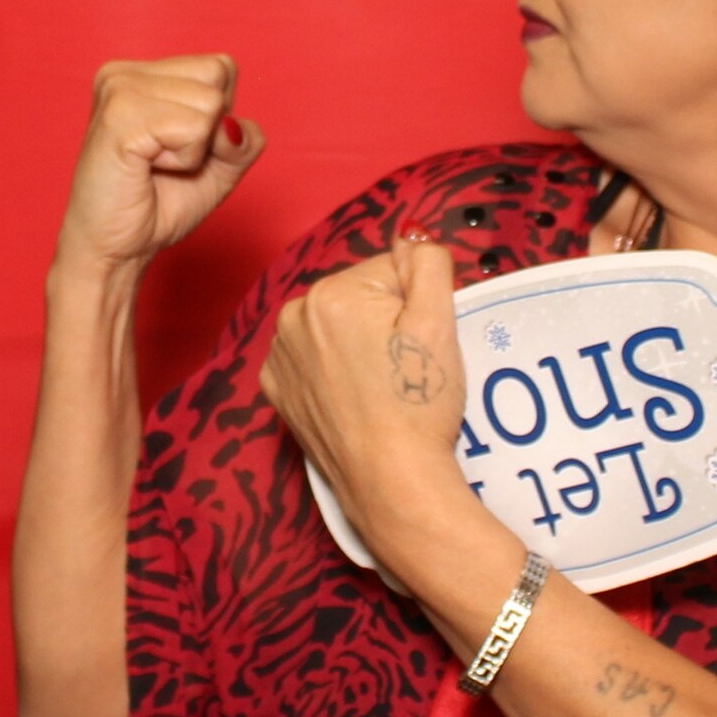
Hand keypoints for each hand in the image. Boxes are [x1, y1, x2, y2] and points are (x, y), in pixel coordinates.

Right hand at [55, 55, 265, 276]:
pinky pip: (194, 128)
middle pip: (218, 75)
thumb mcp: (219, 167)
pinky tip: (147, 169)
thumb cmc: (158, 207)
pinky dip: (184, 160)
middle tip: (165, 160)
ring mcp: (119, 90)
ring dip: (194, 149)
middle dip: (208, 130)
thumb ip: (244, 138)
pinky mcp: (120, 117)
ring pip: (210, 103)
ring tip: (154, 166)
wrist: (116, 251)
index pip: (221, 66)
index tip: (178, 147)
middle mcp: (124, 73)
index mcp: (141, 74)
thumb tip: (232, 124)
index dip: (217, 116)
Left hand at [261, 240, 482, 567]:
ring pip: (335, 328)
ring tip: (381, 386)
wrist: (391, 482)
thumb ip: (428, 262)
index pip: (391, 271)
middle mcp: (292, 318)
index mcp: (330, 293)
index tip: (420, 346)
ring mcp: (279, 357)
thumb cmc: (418, 405)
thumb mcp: (439, 321)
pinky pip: (313, 360)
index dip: (417, 304)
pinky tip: (354, 398)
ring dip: (358, 345)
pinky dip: (333, 372)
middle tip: (404, 369)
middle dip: (385, 322)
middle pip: (359, 297)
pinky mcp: (277, 391)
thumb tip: (412, 234)